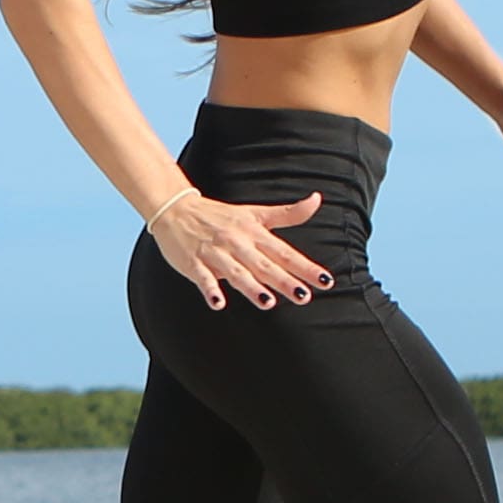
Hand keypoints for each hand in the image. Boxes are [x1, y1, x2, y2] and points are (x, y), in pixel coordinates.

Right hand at [150, 189, 334, 310]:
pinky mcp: (193, 262)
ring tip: (268, 302)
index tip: (325, 280)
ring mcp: (215, 252)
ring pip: (235, 272)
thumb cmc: (220, 216)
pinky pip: (202, 277)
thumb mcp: (256, 213)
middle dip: (284, 280)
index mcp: (254, 232)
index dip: (305, 267)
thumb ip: (288, 213)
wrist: (177, 209)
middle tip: (303, 296)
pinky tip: (218, 303)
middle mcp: (237, 242)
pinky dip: (210, 289)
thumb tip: (317, 199)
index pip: (285, 252)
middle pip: (264, 264)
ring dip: (251, 287)